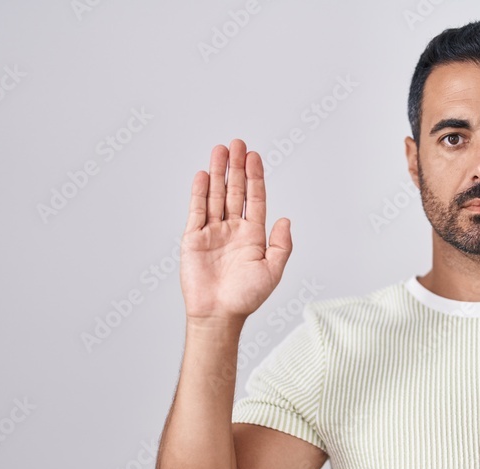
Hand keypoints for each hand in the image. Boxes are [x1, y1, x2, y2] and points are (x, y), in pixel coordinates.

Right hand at [181, 138, 291, 320]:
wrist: (218, 314)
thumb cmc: (245, 298)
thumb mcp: (272, 271)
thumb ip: (281, 245)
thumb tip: (286, 219)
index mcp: (253, 236)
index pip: (255, 199)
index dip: (255, 177)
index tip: (254, 156)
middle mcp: (233, 230)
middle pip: (235, 191)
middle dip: (236, 167)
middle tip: (238, 143)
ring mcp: (213, 232)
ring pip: (216, 196)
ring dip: (218, 173)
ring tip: (220, 150)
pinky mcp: (193, 238)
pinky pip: (197, 210)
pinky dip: (199, 192)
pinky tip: (203, 175)